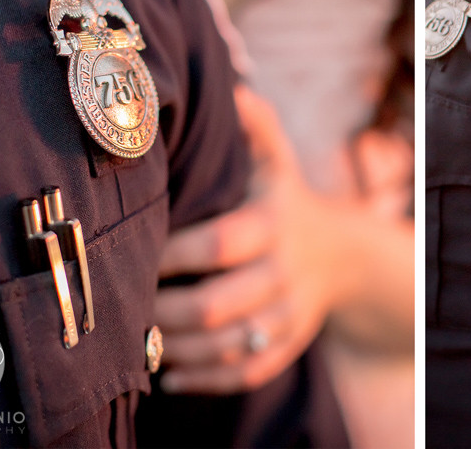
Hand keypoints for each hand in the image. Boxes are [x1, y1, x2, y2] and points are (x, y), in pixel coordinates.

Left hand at [154, 86, 351, 393]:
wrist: (343, 255)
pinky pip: (247, 372)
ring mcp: (289, 314)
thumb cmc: (288, 202)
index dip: (172, 255)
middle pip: (217, 306)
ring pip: (228, 347)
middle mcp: (284, 272)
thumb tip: (235, 89)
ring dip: (177, 351)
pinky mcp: (288, 343)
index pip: (218, 244)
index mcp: (274, 223)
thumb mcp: (278, 163)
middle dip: (164, 314)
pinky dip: (207, 381)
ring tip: (140, 345)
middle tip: (127, 311)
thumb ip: (257, 129)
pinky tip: (171, 376)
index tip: (135, 256)